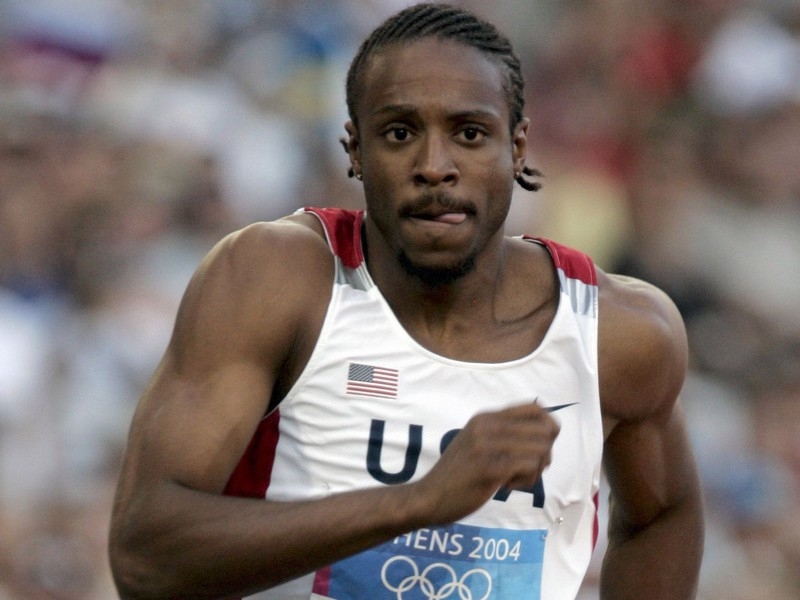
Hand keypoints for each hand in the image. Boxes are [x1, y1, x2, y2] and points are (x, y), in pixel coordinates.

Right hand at [414, 402, 559, 524]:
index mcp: (485, 417)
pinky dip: (527, 480)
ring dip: (536, 469)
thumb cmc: (456, 475)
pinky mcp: (490, 468)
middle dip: (545, 452)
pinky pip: (530, 466)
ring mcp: (488, 445)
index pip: (535, 408)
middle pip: (545, 429)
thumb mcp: (475, 442)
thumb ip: (501, 432)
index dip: (548, 427)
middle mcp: (487, 425)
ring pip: (541, 449)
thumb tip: (545, 429)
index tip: (539, 447)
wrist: (428, 497)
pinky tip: (508, 486)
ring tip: (516, 479)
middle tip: (529, 468)